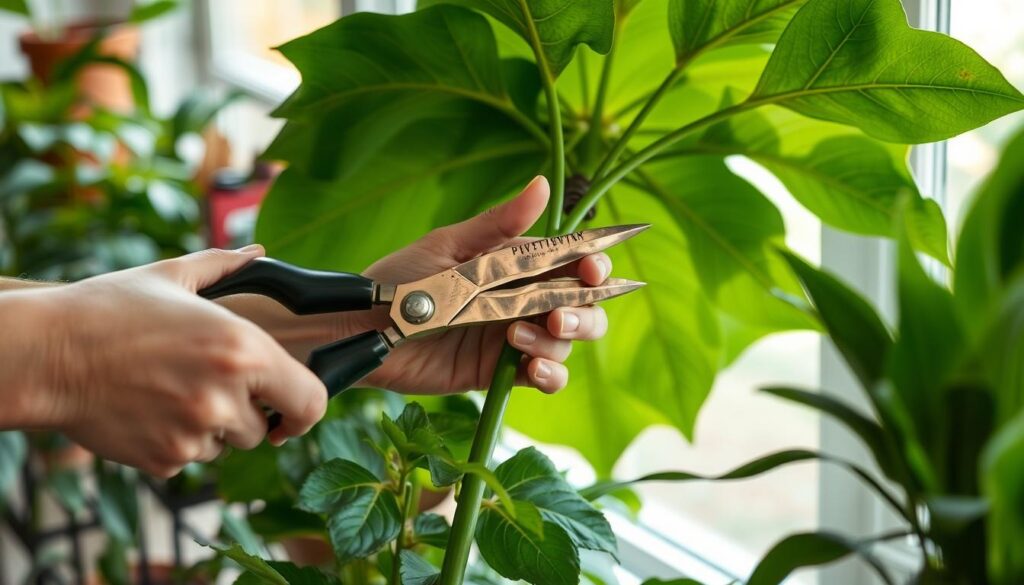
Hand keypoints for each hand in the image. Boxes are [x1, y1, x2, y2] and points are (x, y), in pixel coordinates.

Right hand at [39, 247, 326, 475]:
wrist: (45, 355)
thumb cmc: (108, 310)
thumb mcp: (172, 276)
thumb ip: (227, 265)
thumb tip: (260, 253)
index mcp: (243, 350)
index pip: (311, 401)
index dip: (305, 408)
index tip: (290, 409)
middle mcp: (226, 396)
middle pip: (265, 430)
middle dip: (248, 415)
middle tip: (213, 389)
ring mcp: (194, 434)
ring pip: (226, 446)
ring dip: (211, 428)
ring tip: (170, 391)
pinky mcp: (164, 460)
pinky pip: (188, 460)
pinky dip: (175, 443)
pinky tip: (147, 409)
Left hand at [350, 176, 610, 393]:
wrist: (365, 329)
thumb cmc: (402, 279)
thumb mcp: (450, 246)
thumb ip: (499, 224)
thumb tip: (542, 185)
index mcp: (515, 265)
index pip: (571, 263)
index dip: (593, 266)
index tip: (594, 269)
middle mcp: (522, 300)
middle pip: (582, 306)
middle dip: (584, 311)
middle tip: (558, 315)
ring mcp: (514, 338)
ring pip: (566, 343)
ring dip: (557, 342)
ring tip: (518, 338)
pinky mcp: (500, 371)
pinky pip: (544, 376)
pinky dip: (550, 374)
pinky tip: (532, 368)